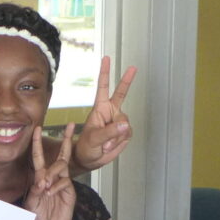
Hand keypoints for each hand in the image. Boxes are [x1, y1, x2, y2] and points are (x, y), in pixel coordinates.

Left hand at [27, 124, 76, 219]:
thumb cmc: (40, 217)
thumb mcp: (31, 204)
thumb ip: (34, 191)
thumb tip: (41, 181)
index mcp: (41, 177)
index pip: (39, 157)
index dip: (38, 143)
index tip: (37, 129)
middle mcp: (54, 177)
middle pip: (61, 154)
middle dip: (66, 139)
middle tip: (71, 125)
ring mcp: (63, 183)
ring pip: (61, 166)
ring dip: (51, 173)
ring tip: (44, 186)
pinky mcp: (69, 191)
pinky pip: (64, 182)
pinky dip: (55, 186)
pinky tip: (49, 193)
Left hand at [73, 57, 135, 171]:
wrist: (89, 160)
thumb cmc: (86, 147)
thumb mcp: (94, 139)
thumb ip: (109, 132)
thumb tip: (125, 126)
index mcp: (100, 108)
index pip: (103, 88)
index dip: (105, 73)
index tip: (106, 58)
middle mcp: (111, 112)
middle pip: (122, 94)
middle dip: (127, 81)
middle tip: (133, 67)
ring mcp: (118, 122)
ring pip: (125, 124)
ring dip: (116, 137)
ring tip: (105, 144)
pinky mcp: (124, 133)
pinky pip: (127, 134)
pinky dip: (119, 142)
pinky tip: (111, 146)